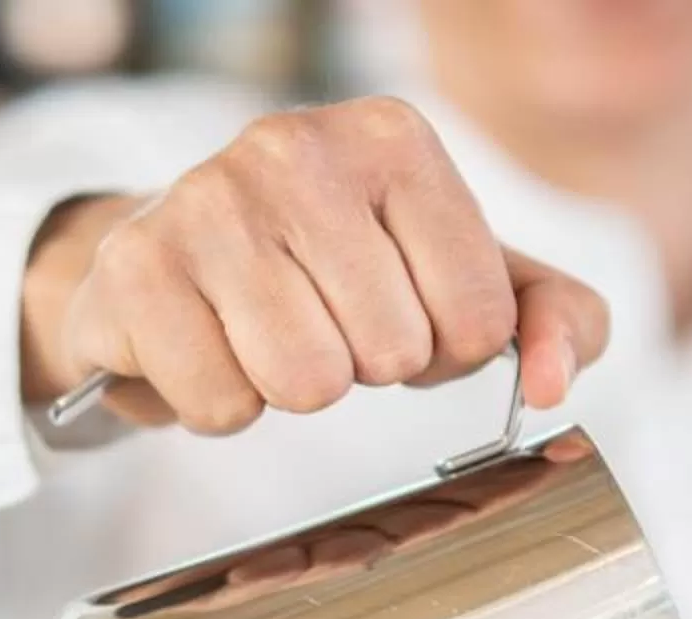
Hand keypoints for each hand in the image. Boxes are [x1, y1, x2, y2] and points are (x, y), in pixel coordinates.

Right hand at [17, 96, 610, 436]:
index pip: (480, 322)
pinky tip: (206, 346)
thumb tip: (555, 384)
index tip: (397, 312)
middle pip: (390, 354)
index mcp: (395, 139)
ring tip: (260, 336)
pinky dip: (219, 405)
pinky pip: (223, 406)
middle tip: (318, 325)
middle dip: (361, 368)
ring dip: (288, 390)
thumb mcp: (465, 279)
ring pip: (306, 384)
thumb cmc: (338, 271)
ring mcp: (209, 200)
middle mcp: (298, 147)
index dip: (442, 352)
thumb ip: (554, 319)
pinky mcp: (136, 267)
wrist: (175, 256)